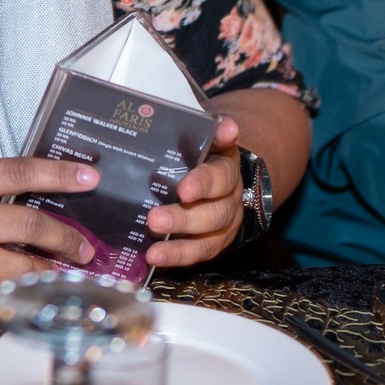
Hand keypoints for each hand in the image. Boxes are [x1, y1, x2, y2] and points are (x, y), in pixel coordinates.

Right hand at [0, 156, 100, 309]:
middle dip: (66, 239)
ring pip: (19, 271)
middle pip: (31, 227)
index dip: (60, 174)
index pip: (20, 173)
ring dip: (48, 275)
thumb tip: (7, 191)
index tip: (91, 177)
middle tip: (85, 248)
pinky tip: (25, 299)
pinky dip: (11, 299)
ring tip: (64, 278)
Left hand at [145, 116, 243, 268]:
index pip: (220, 176)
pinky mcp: (213, 243)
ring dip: (179, 246)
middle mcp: (230, 200)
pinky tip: (155, 258)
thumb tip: (228, 125)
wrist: (221, 176)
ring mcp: (223, 225)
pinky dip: (177, 258)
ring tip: (154, 251)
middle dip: (184, 218)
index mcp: (226, 169)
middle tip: (155, 218)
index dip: (204, 183)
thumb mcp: (206, 138)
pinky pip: (199, 254)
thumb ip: (211, 130)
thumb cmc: (202, 154)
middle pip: (214, 213)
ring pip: (208, 239)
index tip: (185, 188)